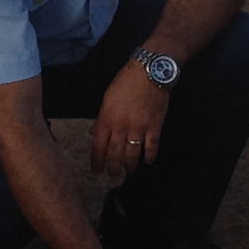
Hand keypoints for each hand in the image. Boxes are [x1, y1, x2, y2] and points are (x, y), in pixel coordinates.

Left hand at [89, 63, 169, 180]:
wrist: (149, 72)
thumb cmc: (125, 83)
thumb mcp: (107, 98)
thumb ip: (101, 118)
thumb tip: (93, 133)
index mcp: (106, 118)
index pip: (98, 147)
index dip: (97, 162)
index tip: (96, 171)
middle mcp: (121, 126)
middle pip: (115, 154)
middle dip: (112, 168)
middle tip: (112, 176)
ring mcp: (139, 127)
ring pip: (132, 154)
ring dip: (129, 166)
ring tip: (128, 170)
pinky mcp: (154, 126)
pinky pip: (151, 147)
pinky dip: (149, 156)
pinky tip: (147, 161)